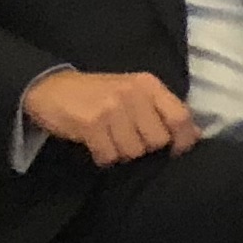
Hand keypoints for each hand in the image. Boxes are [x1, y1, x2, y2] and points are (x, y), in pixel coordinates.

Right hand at [23, 69, 195, 166]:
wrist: (50, 88)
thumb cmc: (98, 94)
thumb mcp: (133, 92)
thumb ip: (160, 110)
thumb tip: (193, 135)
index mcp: (148, 85)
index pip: (181, 117)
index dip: (182, 140)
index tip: (175, 151)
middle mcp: (133, 93)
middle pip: (157, 140)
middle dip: (144, 147)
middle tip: (127, 139)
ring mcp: (112, 107)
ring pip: (134, 152)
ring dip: (121, 153)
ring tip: (109, 139)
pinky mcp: (91, 123)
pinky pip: (109, 155)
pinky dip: (103, 157)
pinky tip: (96, 144)